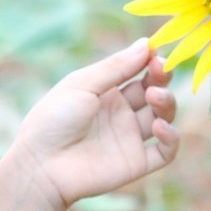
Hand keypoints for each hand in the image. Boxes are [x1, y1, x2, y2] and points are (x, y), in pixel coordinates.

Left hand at [10, 38, 179, 210]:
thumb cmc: (52, 121)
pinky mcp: (135, 163)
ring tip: (154, 96)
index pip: (137, 72)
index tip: (155, 52)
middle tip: (158, 71)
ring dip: (167, 103)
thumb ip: (115, 67)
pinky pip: (165, 152)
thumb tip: (147, 43)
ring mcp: (127, 138)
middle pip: (153, 91)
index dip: (149, 61)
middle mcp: (118, 114)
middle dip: (161, 78)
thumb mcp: (81, 85)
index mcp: (103, 93)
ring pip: (163, 116)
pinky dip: (171, 138)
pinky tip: (159, 126)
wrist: (40, 166)